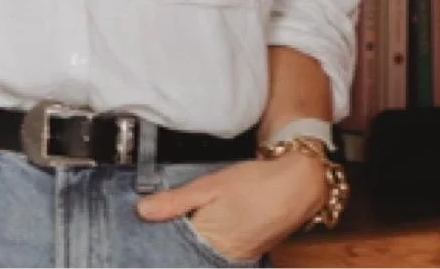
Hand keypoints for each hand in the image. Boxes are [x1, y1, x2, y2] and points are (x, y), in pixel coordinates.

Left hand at [136, 153, 325, 260]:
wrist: (297, 185)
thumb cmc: (253, 183)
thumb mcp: (209, 185)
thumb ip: (175, 201)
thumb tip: (142, 212)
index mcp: (212, 241)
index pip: (177, 249)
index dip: (161, 239)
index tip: (145, 232)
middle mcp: (226, 256)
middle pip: (192, 254)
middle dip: (176, 244)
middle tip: (157, 227)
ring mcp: (241, 257)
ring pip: (207, 254)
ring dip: (193, 244)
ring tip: (177, 226)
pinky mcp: (251, 253)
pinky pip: (223, 252)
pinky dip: (211, 242)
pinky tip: (205, 228)